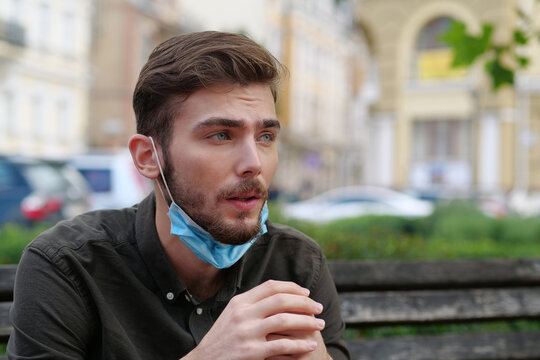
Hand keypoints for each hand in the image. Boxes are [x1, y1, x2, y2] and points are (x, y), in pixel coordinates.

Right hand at [182, 280, 325, 359]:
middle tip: (318, 308)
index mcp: (240, 302)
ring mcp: (247, 332)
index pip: (271, 286)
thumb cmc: (222, 339)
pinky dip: (300, 345)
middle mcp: (243, 314)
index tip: (306, 294)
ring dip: (307, 322)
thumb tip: (278, 294)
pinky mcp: (251, 352)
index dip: (292, 288)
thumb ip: (252, 304)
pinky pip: (282, 345)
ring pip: (285, 320)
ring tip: (320, 325)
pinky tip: (310, 345)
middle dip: (304, 303)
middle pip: (281, 300)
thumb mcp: (232, 314)